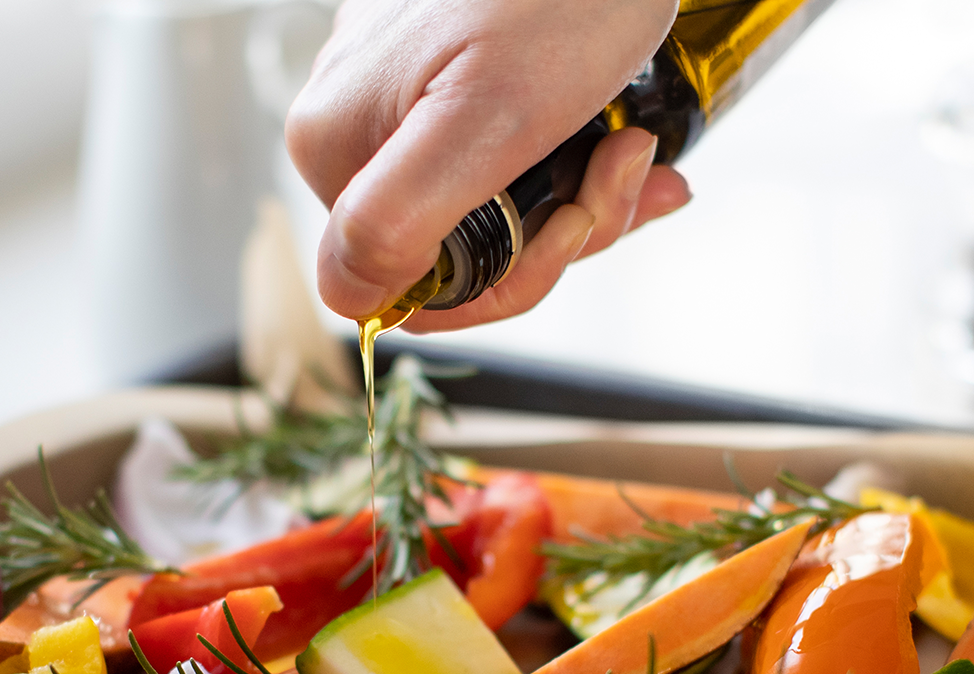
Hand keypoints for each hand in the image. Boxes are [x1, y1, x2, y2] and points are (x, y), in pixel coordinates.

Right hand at [286, 0, 691, 328]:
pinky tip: (626, 136)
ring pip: (493, 211)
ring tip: (636, 145)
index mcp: (337, 147)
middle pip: (456, 250)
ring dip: (583, 200)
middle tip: (623, 170)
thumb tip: (344, 302)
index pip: (402, 286)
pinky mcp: (450, 72)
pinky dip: (577, 163)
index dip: (501, 284)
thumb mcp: (485, 120)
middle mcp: (354, 125)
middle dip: (559, 233)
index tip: (572, 225)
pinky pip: (508, 158)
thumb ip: (398, 217)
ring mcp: (403, 96)